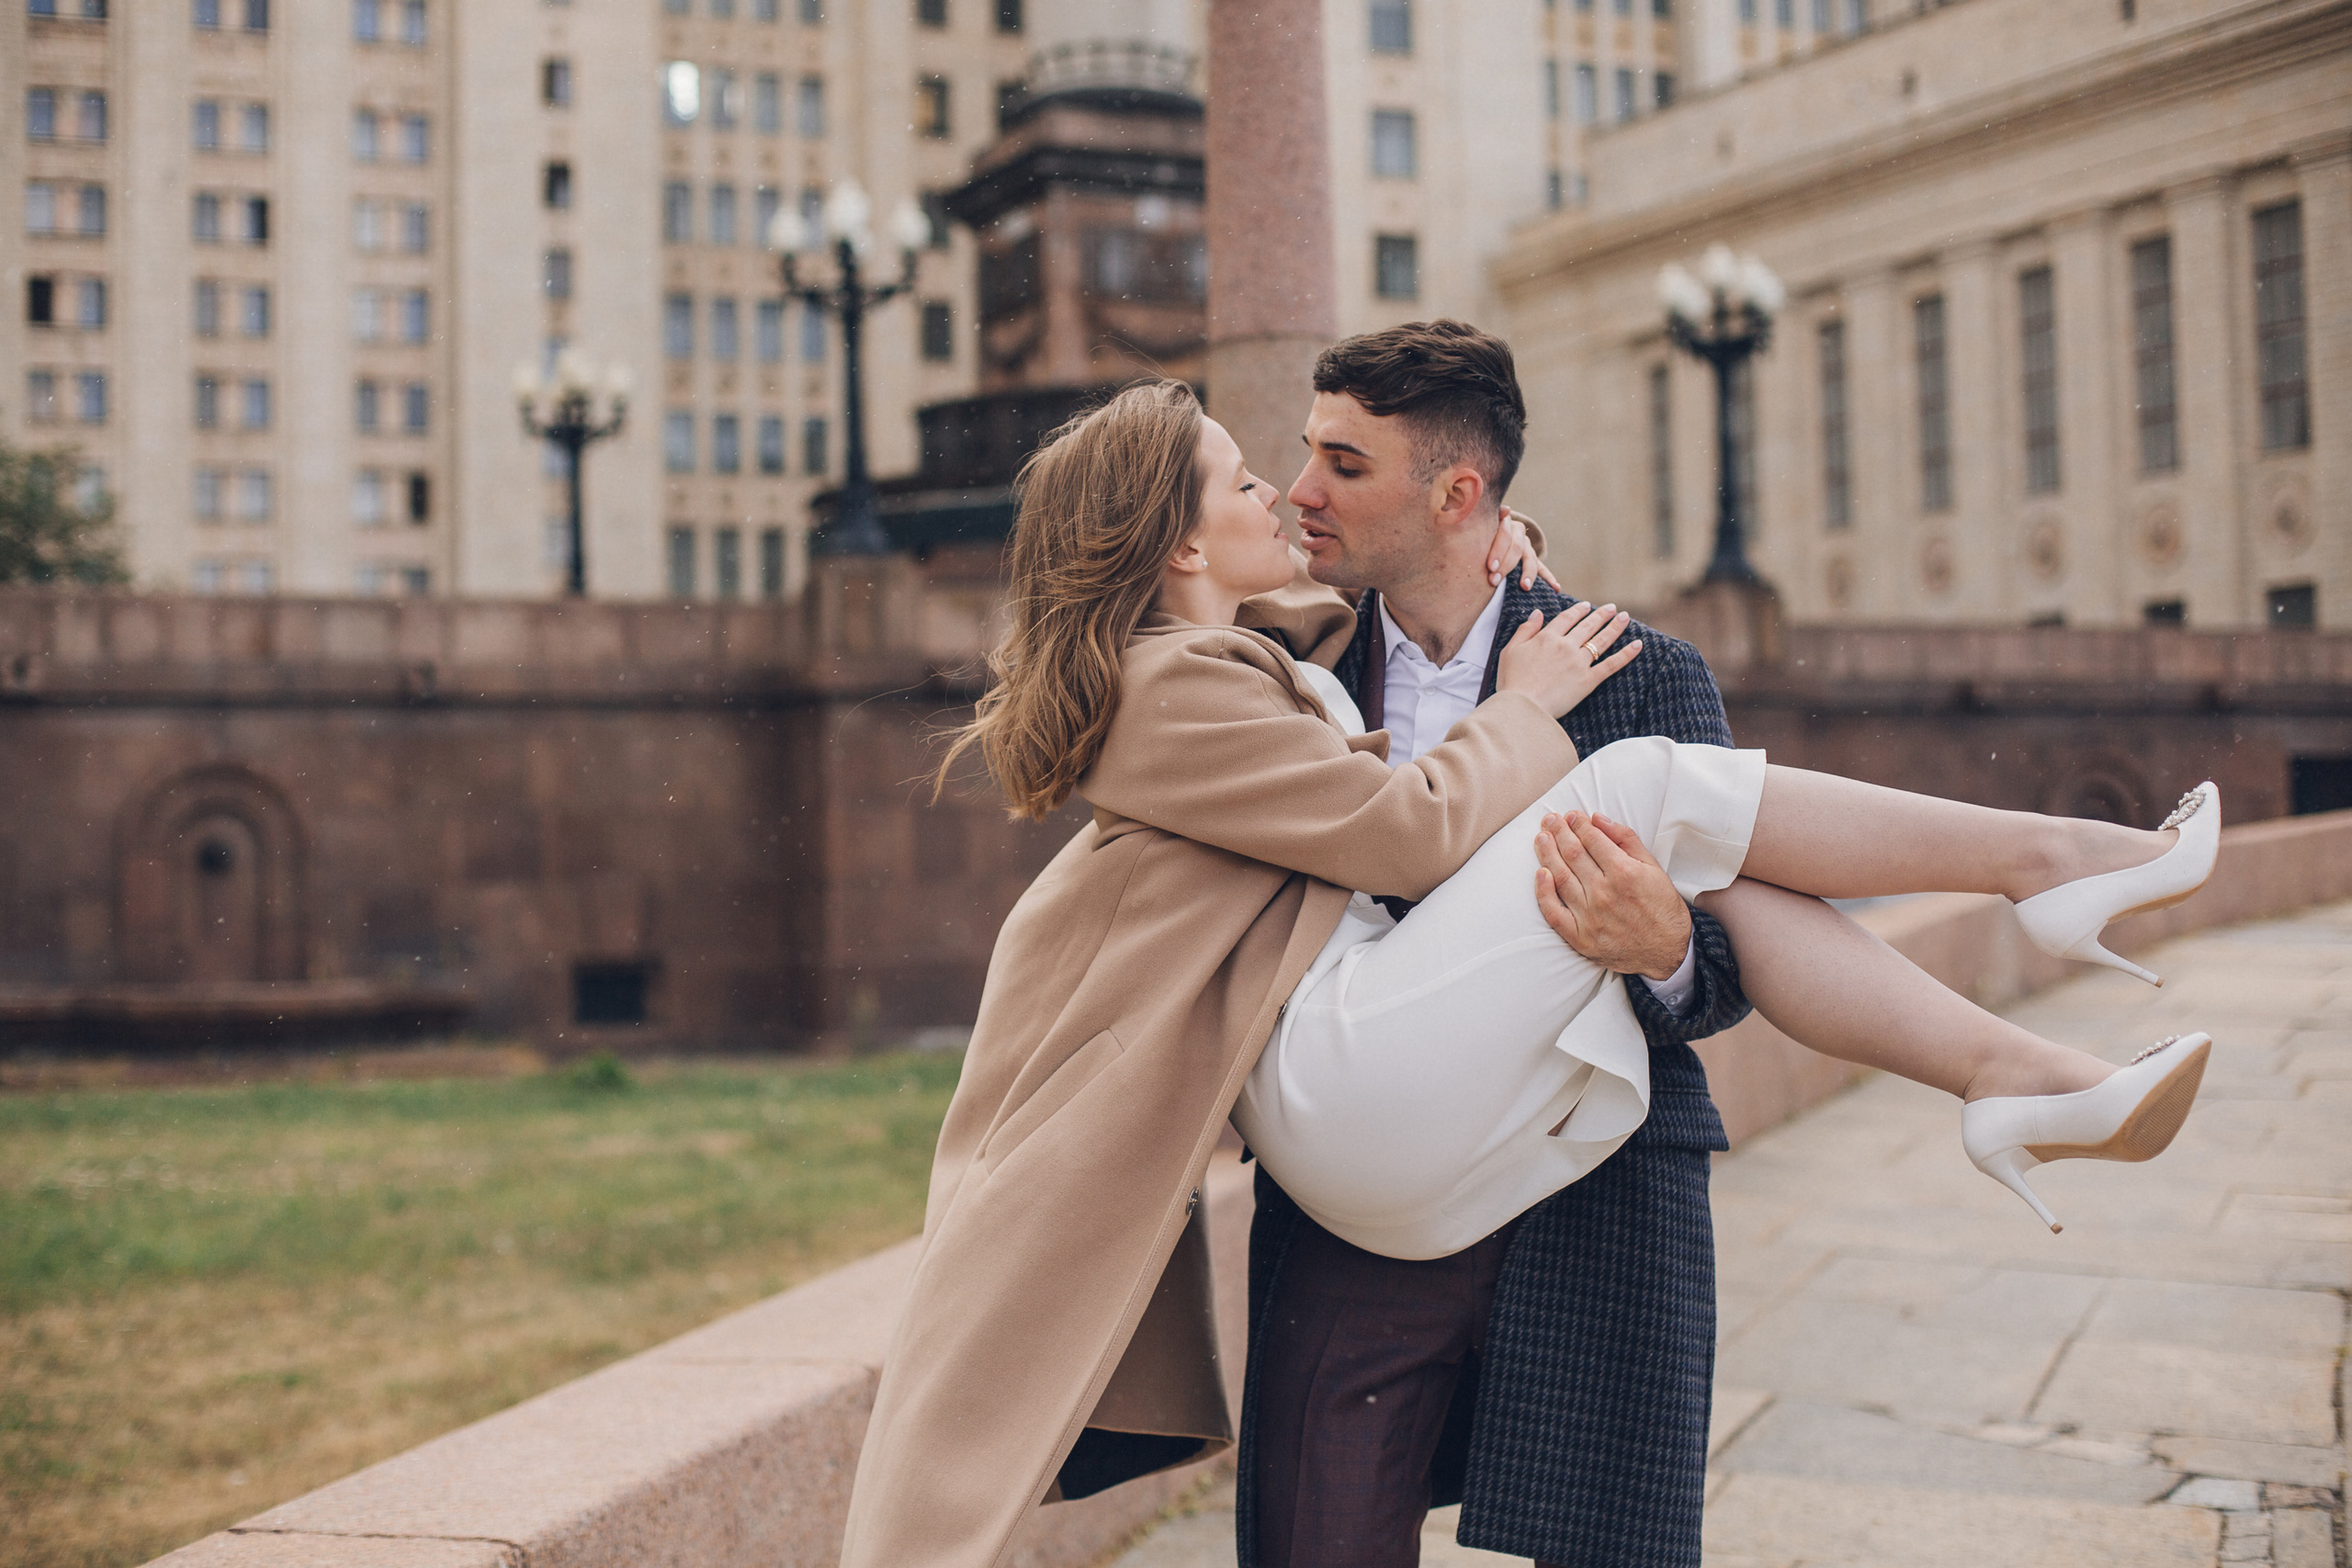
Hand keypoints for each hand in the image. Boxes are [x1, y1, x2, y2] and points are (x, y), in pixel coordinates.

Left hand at [1485, 508, 1561, 591]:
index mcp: (1507, 523)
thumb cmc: (1479, 529)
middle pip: (1517, 548)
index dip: (1498, 550)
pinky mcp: (1531, 558)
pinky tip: (1556, 588)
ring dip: (1528, 573)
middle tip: (1494, 581)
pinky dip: (1549, 578)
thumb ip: (1492, 516)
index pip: (1505, 535)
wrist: (1487, 529)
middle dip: (1506, 566)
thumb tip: (1507, 510)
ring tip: (1525, 586)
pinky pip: (1542, 568)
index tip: (1491, 567)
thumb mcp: (1482, 522)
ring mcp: (1526, 546)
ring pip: (1530, 559)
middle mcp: (1519, 534)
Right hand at [1494, 601, 1641, 718]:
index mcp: (1547, 638)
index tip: (1586, 606)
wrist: (1522, 707)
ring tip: (1625, 617)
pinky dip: (1626, 654)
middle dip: (1601, 615)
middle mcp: (1566, 646)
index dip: (1578, 610)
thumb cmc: (1511, 682)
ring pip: (1602, 640)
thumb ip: (1525, 630)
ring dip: (1615, 627)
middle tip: (1612, 607)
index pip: (1567, 618)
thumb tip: (1537, 613)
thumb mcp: (1510, 651)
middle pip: (1588, 626)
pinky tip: (1638, 644)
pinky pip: (1611, 664)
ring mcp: (1579, 662)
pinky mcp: (1589, 680)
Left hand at [1532, 810, 1692, 979]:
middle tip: (1550, 820)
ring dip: (1547, 853)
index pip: (1591, 840)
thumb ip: (1626, 840)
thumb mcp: (1653, 868)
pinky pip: (1553, 912)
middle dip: (1559, 832)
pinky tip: (1540, 874)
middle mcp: (1604, 893)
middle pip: (1572, 854)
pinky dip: (1543, 892)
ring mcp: (1590, 916)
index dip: (1578, 824)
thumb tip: (1598, 819)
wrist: (1668, 952)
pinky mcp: (1580, 937)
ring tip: (1541, 837)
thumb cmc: (1662, 908)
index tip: (1571, 815)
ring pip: (1560, 877)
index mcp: (1624, 873)